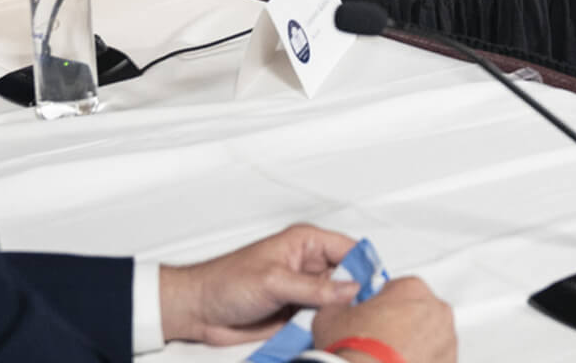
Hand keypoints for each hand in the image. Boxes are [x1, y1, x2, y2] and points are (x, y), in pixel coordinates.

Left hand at [159, 224, 361, 344]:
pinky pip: (321, 320)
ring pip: (337, 302)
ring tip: (343, 324)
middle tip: (362, 311)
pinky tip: (326, 333)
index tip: (375, 288)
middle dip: (355, 295)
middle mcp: (307, 264)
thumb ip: (314, 288)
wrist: (200, 309)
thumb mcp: (274, 281)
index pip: (348, 249)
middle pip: (347, 278)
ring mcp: (304, 290)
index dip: (364, 267)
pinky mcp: (297, 312)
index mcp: (305, 242)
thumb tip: (350, 288)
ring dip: (340, 314)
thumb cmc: (225, 281)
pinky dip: (325, 327)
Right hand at [311, 276, 456, 362]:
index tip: (372, 318)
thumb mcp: (330, 315)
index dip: (381, 305)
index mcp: (412, 288)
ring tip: (389, 360)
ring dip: (415, 346)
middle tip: (380, 341)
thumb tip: (340, 308)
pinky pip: (436, 361)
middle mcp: (436, 312)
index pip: (397, 289)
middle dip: (402, 325)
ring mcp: (447, 342)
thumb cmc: (354, 350)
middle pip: (419, 313)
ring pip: (431, 339)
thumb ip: (342, 303)